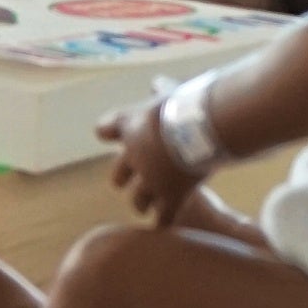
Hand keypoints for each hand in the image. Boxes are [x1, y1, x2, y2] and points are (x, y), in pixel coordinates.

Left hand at [94, 97, 202, 224]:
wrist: (201, 127)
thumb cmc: (189, 102)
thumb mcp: (172, 90)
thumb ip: (162, 90)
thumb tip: (156, 83)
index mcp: (131, 126)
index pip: (105, 129)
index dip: (109, 132)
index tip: (109, 134)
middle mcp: (135, 157)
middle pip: (117, 176)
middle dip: (123, 179)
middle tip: (128, 182)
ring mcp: (151, 181)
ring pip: (138, 202)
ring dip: (143, 203)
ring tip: (148, 206)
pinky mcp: (171, 198)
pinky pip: (163, 220)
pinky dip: (164, 222)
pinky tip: (167, 224)